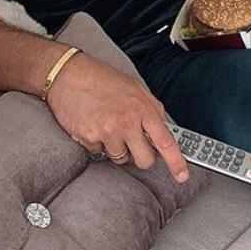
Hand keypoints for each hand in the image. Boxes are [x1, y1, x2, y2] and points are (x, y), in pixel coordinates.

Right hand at [45, 53, 189, 182]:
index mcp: (143, 108)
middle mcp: (127, 121)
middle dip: (141, 156)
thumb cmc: (102, 79)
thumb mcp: (136, 88)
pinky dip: (97, 142)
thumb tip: (164, 131)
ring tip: (108, 124)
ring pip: (120, 158)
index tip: (182, 175)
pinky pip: (99, 152)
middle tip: (133, 142)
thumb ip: (152, 110)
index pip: (165, 140)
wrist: (68, 74)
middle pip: (144, 160)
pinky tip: (93, 123)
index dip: (176, 161)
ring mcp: (107, 131)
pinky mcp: (88, 138)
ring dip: (116, 147)